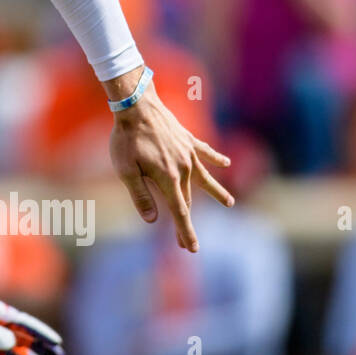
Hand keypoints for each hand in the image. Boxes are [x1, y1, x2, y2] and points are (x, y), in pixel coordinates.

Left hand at [109, 84, 233, 252]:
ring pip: (204, 177)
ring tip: (230, 203)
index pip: (179, 211)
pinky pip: (205, 152)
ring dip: (216, 191)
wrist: (137, 105)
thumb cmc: (127, 138)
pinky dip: (215, 158)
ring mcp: (188, 153)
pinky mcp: (187, 139)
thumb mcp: (125, 170)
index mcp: (168, 178)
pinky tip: (225, 162)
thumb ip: (140, 195)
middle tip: (186, 243)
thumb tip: (152, 220)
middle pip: (188, 199)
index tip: (192, 249)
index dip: (185, 231)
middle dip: (186, 222)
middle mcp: (184, 168)